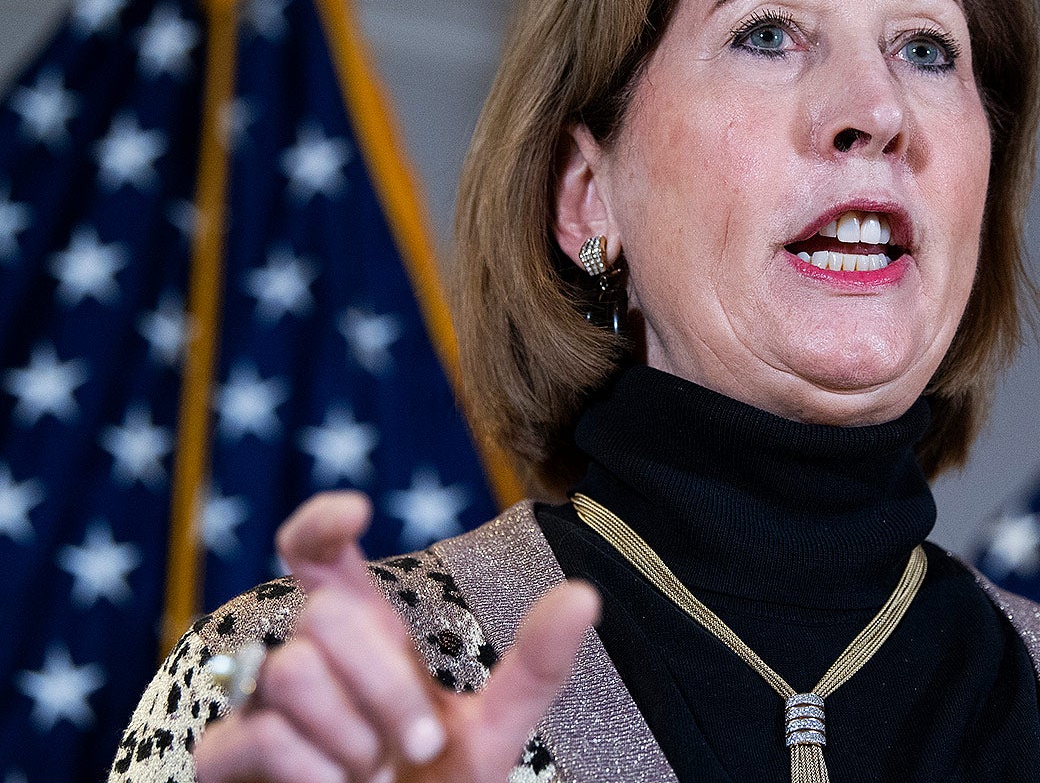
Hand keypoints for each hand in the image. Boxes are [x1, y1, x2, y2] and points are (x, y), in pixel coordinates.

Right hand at [194, 491, 598, 782]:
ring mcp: (259, 711)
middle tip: (422, 747)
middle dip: (387, 684)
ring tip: (374, 776)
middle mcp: (305, 660)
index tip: (357, 512)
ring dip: (354, 734)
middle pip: (323, 614)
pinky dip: (315, 772)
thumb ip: (535, 667)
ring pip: (289, 670)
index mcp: (362, 637)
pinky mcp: (226, 763)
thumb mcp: (494, 732)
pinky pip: (257, 737)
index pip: (316, 555)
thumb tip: (584, 595)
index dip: (321, 523)